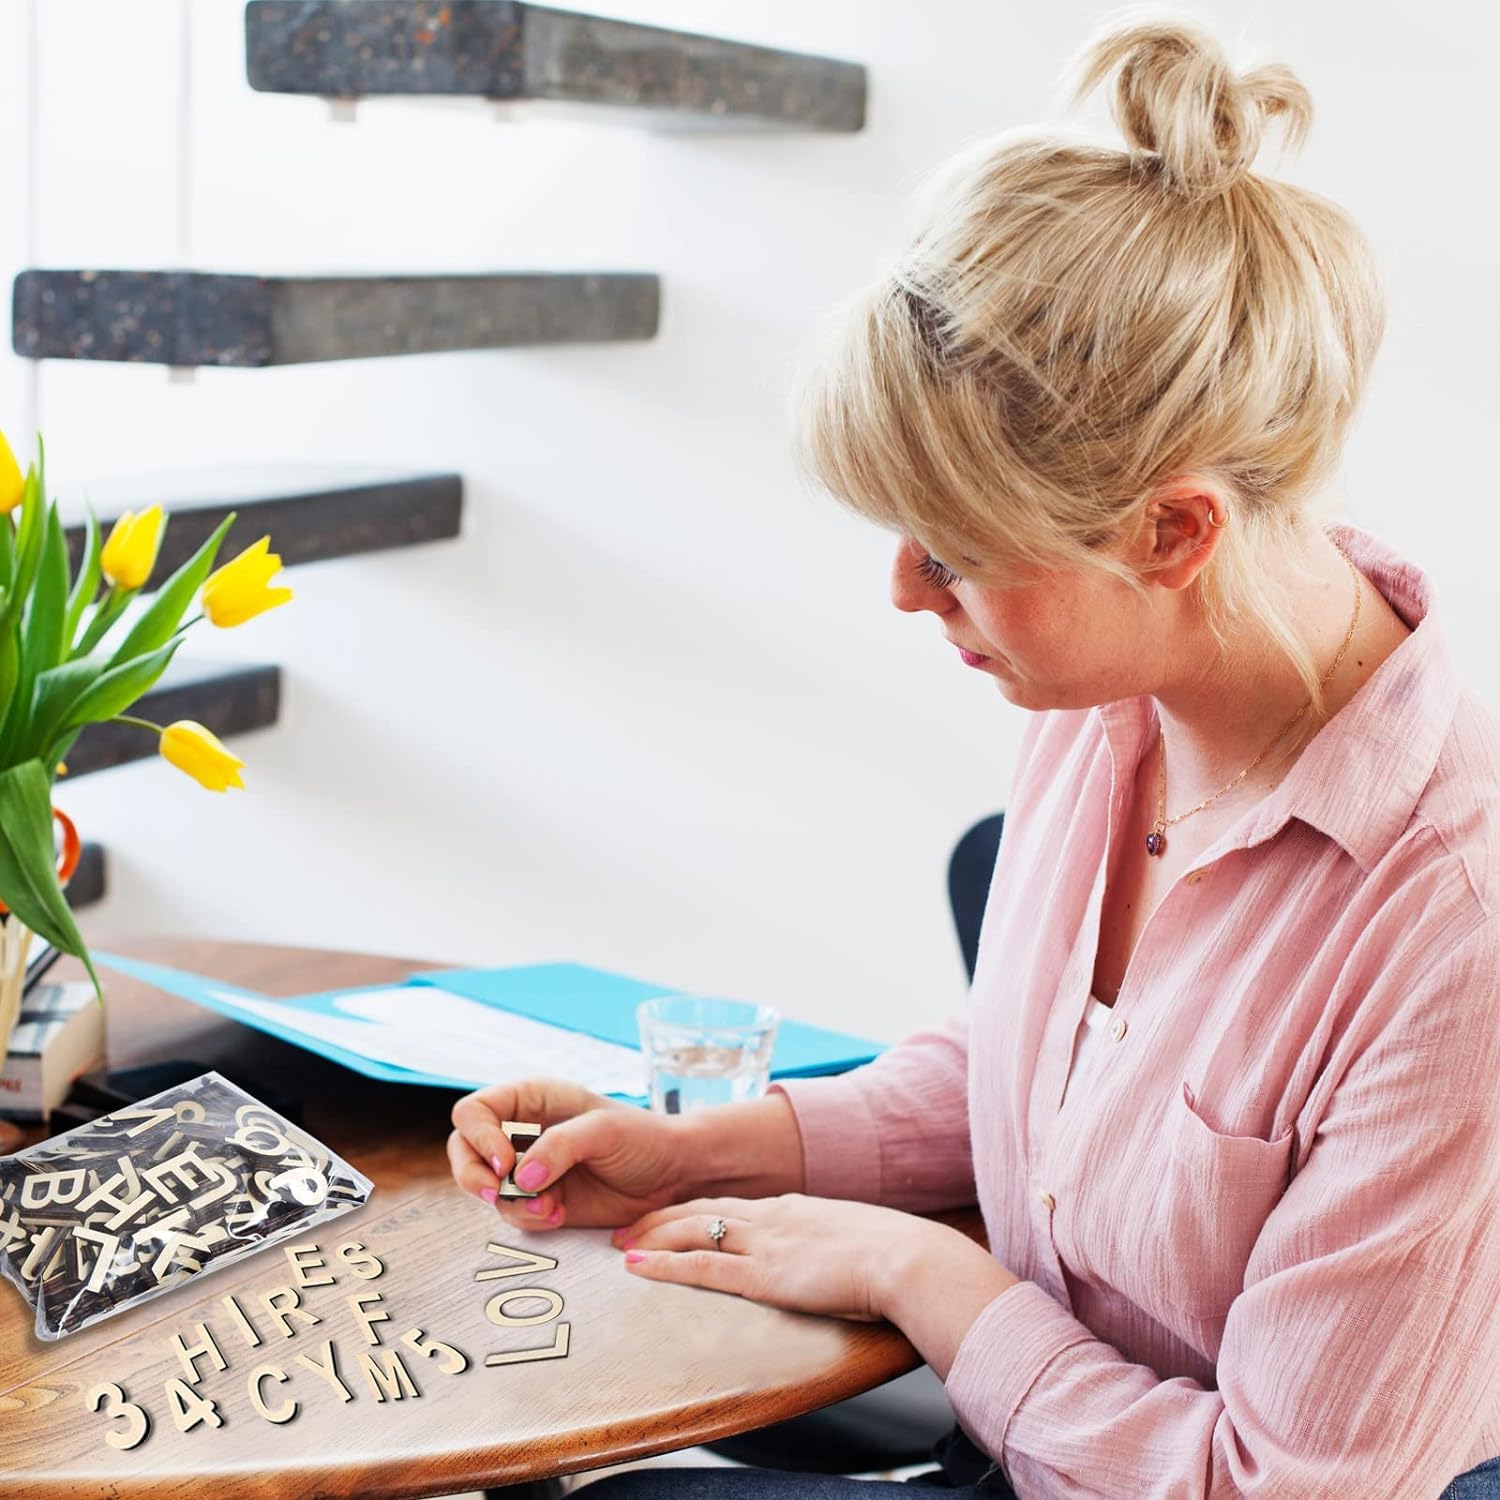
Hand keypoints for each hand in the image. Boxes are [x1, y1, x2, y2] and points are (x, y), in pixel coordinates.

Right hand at [448, 1076, 698, 1233]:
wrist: (672, 1175)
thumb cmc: (643, 1138)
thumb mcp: (604, 1131)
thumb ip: (560, 1147)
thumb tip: (520, 1177)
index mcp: (531, 1099)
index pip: (474, 1112)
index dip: (479, 1137)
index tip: (507, 1162)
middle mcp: (521, 1131)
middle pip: (463, 1150)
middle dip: (473, 1175)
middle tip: (498, 1191)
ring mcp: (527, 1168)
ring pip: (484, 1188)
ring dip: (511, 1203)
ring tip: (551, 1207)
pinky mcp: (539, 1200)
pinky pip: (511, 1214)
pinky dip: (529, 1219)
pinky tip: (559, 1215)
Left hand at [609, 1191, 935, 1322]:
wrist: (909, 1259)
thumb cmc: (896, 1258)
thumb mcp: (858, 1244)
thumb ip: (834, 1249)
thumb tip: (835, 1264)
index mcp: (794, 1208)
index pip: (732, 1205)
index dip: (694, 1210)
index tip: (668, 1216)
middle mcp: (772, 1217)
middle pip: (701, 1209)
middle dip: (660, 1217)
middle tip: (626, 1225)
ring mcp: (765, 1242)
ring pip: (691, 1230)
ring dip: (651, 1236)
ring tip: (618, 1242)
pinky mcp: (763, 1275)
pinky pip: (701, 1266)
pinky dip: (663, 1264)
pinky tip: (637, 1266)